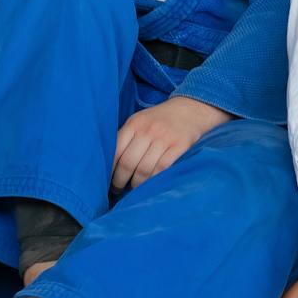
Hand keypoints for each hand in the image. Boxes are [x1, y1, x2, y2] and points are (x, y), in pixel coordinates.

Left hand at [112, 96, 232, 189]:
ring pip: (144, 169)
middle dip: (120, 180)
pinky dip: (154, 180)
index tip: (107, 180)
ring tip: (134, 189)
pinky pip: (162, 169)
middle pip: (128, 162)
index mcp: (134, 123)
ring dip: (137, 184)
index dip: (110, 169)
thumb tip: (112, 164)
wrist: (191, 108)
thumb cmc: (161, 119)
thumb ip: (128, 137)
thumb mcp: (141, 120)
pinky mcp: (179, 145)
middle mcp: (148, 130)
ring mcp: (164, 138)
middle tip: (118, 189)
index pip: (116, 150)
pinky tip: (150, 185)